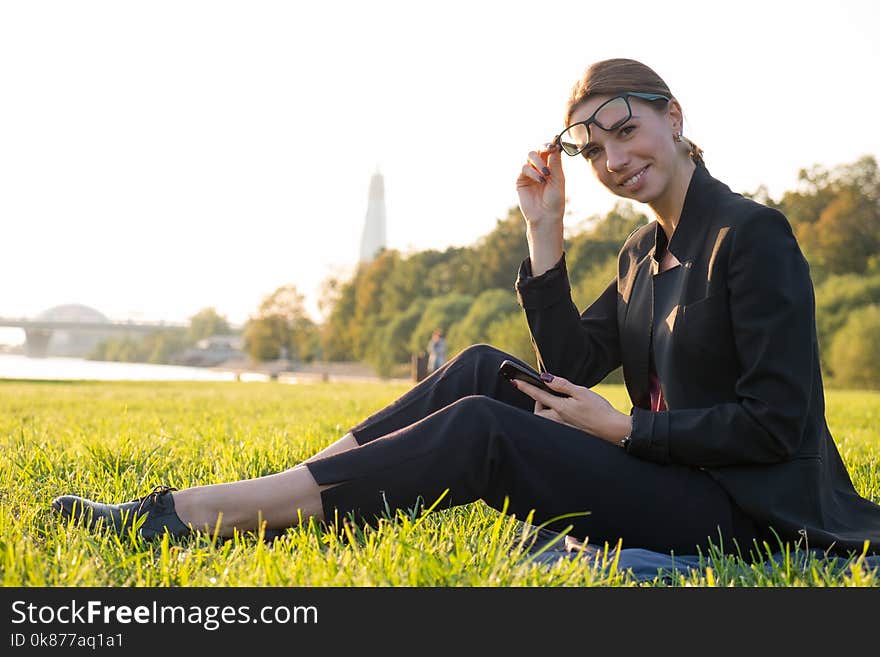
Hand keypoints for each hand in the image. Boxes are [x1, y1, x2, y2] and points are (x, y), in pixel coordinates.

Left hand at [511, 373, 631, 444]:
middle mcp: (558, 420)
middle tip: (546, 392)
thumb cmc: (599, 410)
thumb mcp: (582, 392)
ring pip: (545, 419)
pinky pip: (554, 424)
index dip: (525, 386)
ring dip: (545, 411)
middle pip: (538, 411)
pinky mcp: (568, 433)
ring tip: (556, 402)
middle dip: (538, 402)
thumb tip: (546, 378)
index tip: (514, 380)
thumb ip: (562, 385)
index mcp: (560, 408)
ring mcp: (562, 428)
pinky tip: (567, 413)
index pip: (537, 395)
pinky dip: (554, 417)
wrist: (612, 430)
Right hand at [516, 142, 565, 228]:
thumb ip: (555, 163)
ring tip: (546, 174)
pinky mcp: (520, 180)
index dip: (551, 143)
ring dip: (538, 161)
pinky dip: (532, 172)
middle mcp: (539, 167)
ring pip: (530, 155)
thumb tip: (555, 145)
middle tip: (550, 150)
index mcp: (550, 166)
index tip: (555, 142)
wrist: (545, 216)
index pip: (549, 149)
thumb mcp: (558, 179)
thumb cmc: (555, 199)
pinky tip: (540, 180)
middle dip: (543, 148)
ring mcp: (529, 173)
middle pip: (538, 149)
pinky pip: (524, 168)